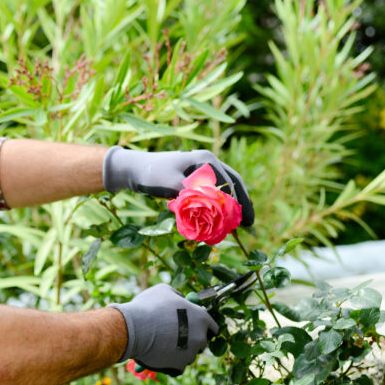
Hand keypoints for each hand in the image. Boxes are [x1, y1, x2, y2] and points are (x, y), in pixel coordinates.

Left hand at [102, 146, 254, 225]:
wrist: (135, 169)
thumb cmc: (150, 173)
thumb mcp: (168, 183)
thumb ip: (188, 194)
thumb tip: (206, 208)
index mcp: (205, 160)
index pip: (229, 182)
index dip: (238, 202)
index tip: (242, 220)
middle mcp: (208, 162)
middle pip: (233, 183)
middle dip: (242, 204)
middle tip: (250, 224)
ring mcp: (203, 170)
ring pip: (226, 188)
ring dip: (233, 205)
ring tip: (241, 224)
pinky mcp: (196, 179)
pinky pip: (215, 192)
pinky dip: (221, 204)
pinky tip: (224, 218)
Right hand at [108, 283, 217, 376]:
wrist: (132, 329)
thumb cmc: (148, 307)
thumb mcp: (164, 291)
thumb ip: (177, 296)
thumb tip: (180, 299)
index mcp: (201, 317)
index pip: (212, 327)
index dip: (202, 326)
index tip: (194, 327)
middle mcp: (200, 337)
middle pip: (201, 342)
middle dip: (191, 340)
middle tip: (176, 336)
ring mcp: (191, 353)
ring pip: (189, 355)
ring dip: (180, 352)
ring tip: (163, 345)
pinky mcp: (179, 367)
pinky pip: (178, 366)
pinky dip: (170, 362)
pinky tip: (159, 354)